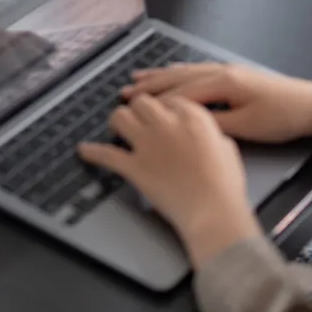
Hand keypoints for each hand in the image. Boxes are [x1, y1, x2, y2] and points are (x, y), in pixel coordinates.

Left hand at [78, 95, 260, 266]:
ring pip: (120, 117)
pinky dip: (93, 153)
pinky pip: (106, 155)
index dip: (164, 107)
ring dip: (117, 122)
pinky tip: (84, 150)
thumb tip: (203, 133)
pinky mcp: (134, 166)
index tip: (161, 114)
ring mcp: (148, 144)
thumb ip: (210, 133)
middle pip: (141, 102)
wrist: (213, 213)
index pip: (170, 99)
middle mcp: (167, 124)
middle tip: (138, 119)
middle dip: (139, 109)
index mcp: (193, 117)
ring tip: (117, 128)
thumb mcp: (227, 148)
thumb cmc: (225, 186)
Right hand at [122, 63, 311, 148]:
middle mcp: (220, 72)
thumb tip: (186, 123)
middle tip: (124, 90)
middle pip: (177, 77)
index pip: (180, 93)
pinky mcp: (234, 75)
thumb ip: (214, 124)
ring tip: (138, 77)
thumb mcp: (247, 127)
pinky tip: (173, 72)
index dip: (154, 101)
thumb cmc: (281, 118)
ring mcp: (227, 71)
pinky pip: (196, 71)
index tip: (131, 106)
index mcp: (222, 83)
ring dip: (161, 76)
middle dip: (150, 85)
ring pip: (185, 71)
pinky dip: (178, 72)